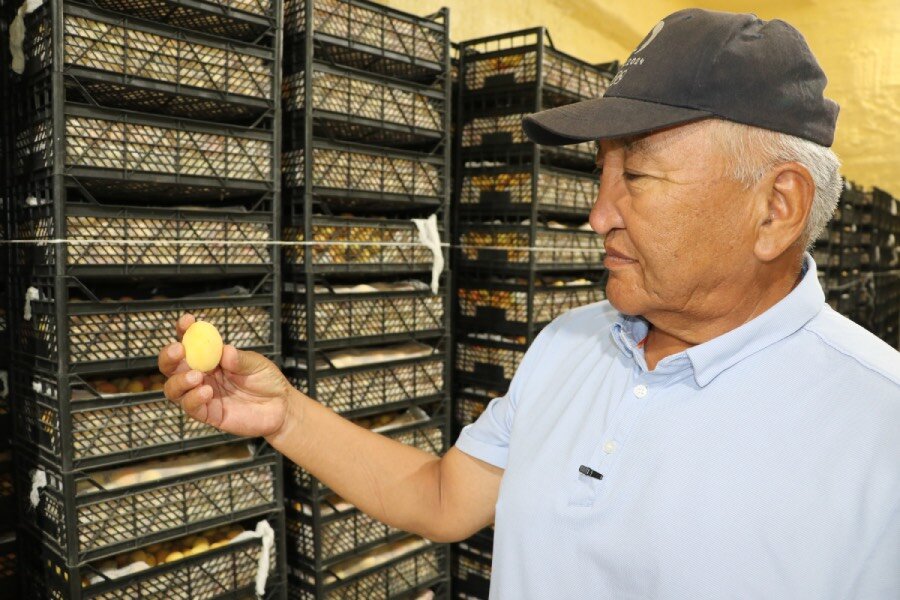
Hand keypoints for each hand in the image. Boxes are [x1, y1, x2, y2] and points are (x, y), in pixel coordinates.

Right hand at [158, 314, 294, 438]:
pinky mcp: (208, 414)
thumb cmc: (267, 380)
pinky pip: (191, 408)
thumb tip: (225, 351)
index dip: (184, 330)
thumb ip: (240, 359)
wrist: (280, 407)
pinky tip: (207, 392)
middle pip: (171, 366)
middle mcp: (202, 375)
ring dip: (179, 380)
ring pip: (174, 389)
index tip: (187, 321)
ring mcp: (202, 395)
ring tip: (196, 376)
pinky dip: (193, 399)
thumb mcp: (257, 364)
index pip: (190, 342)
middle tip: (178, 350)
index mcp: (211, 358)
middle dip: (169, 356)